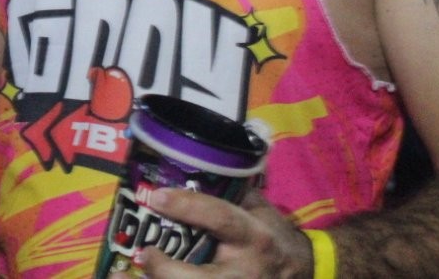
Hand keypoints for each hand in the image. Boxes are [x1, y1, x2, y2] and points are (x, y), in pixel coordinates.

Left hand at [126, 189, 311, 278]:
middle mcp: (246, 269)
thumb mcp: (259, 210)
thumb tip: (188, 170)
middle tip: (144, 254)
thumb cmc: (273, 235)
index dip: (187, 207)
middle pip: (205, 278)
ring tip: (134, 273)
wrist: (303, 270)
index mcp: (254, 236)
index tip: (156, 197)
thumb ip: (230, 193)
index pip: (220, 218)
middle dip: (168, 270)